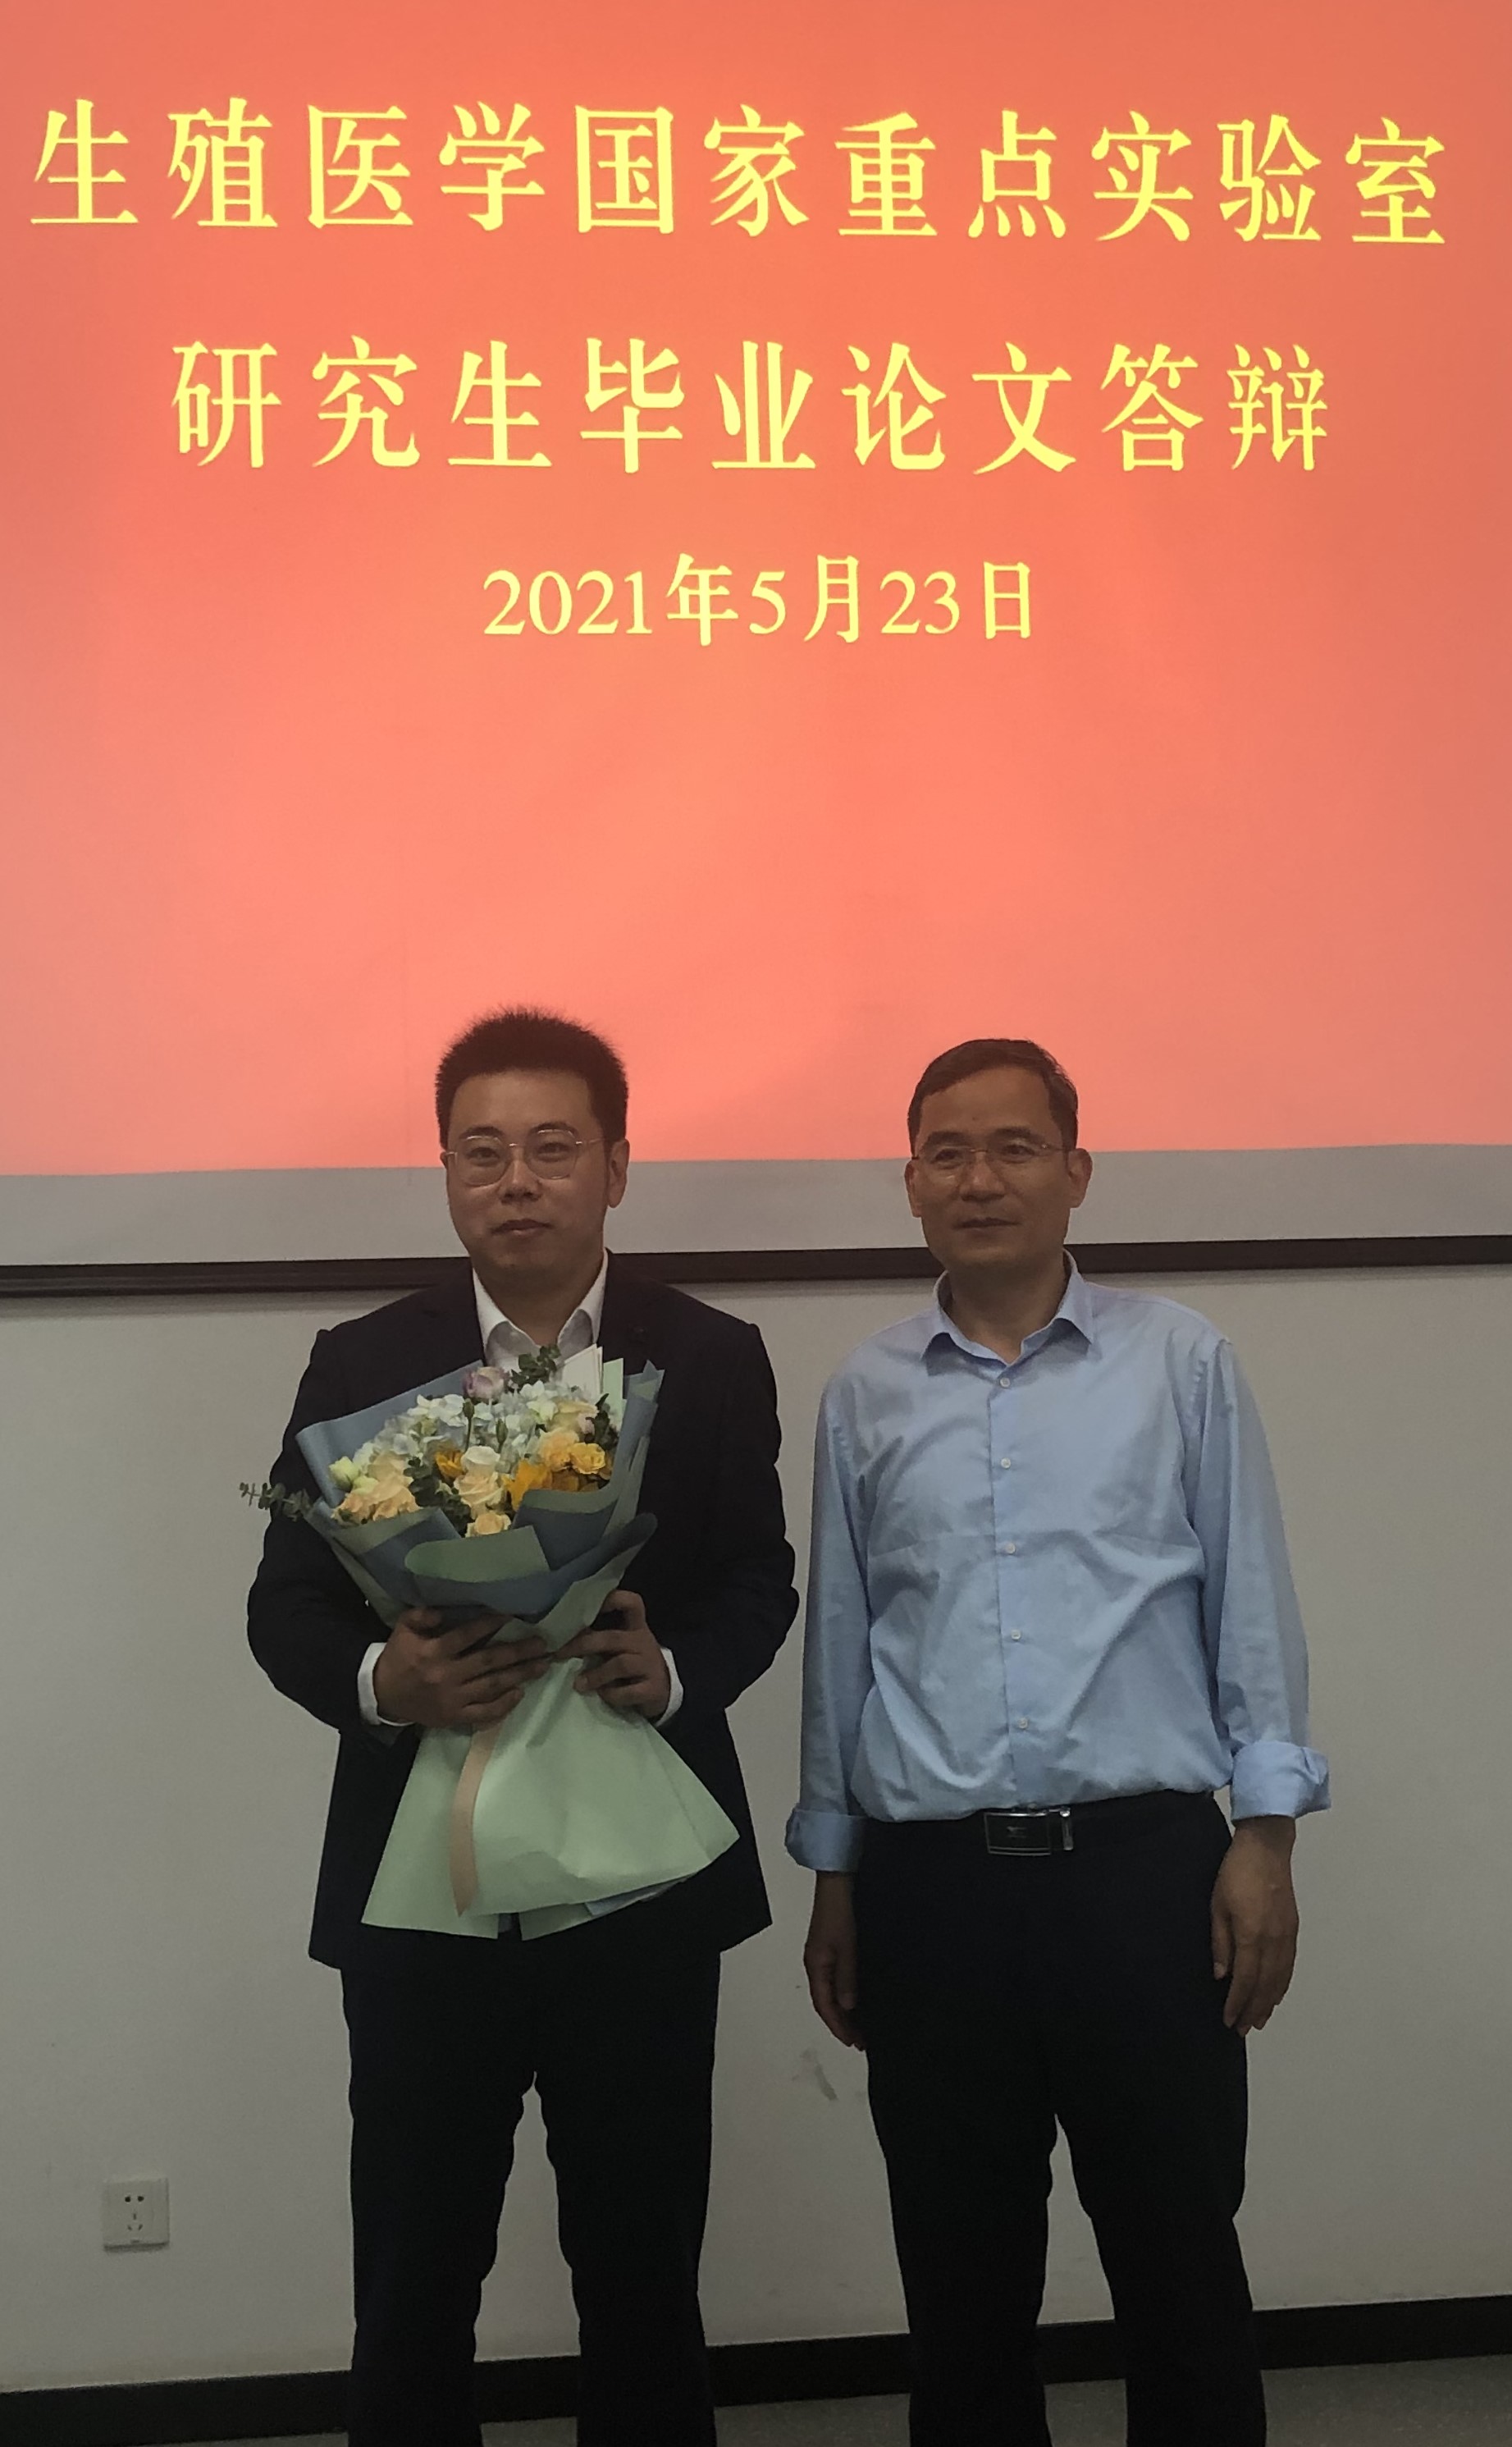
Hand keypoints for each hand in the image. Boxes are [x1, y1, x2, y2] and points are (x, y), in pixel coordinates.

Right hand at [372, 1607, 549, 1731]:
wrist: (383, 1696)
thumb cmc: (398, 1658)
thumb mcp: (403, 1629)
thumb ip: (421, 1615)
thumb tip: (443, 1610)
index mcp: (434, 1652)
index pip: (467, 1635)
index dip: (491, 1624)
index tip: (513, 1615)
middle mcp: (447, 1675)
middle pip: (488, 1662)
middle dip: (518, 1652)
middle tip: (542, 1644)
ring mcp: (453, 1699)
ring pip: (492, 1687)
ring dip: (519, 1676)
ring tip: (541, 1665)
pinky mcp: (455, 1717)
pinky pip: (484, 1713)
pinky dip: (503, 1706)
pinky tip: (520, 1694)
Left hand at [560, 1590, 670, 1717]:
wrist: (664, 1690)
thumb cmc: (634, 1663)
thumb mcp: (622, 1647)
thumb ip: (601, 1639)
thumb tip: (563, 1637)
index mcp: (636, 1628)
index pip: (632, 1603)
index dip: (613, 1599)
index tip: (588, 1606)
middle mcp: (643, 1643)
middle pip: (612, 1638)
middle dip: (583, 1645)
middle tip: (560, 1654)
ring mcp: (649, 1666)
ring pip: (620, 1664)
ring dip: (595, 1674)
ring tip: (578, 1684)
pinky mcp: (652, 1689)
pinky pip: (628, 1692)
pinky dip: (611, 1695)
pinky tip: (602, 1696)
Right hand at [803, 1872, 863, 2050]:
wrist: (836, 1884)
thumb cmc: (840, 1915)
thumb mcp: (846, 1948)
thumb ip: (846, 1978)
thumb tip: (847, 2008)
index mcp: (815, 1967)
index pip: (824, 2005)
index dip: (837, 2026)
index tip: (853, 2043)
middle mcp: (815, 1965)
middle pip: (825, 2002)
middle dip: (841, 2023)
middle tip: (860, 2041)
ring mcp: (821, 1957)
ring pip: (830, 1993)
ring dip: (843, 2011)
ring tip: (860, 2027)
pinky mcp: (830, 1949)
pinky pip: (835, 1981)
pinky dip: (844, 1996)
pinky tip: (856, 1999)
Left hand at [1211, 1816, 1299, 2035]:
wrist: (1267, 1848)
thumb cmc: (1235, 1873)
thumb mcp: (1217, 1906)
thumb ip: (1220, 1943)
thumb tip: (1221, 1975)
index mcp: (1252, 1936)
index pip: (1245, 1980)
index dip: (1237, 2003)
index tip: (1229, 2020)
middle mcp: (1273, 1941)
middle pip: (1265, 1985)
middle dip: (1253, 2009)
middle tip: (1243, 2029)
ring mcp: (1286, 1935)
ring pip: (1280, 1979)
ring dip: (1269, 2002)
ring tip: (1259, 2020)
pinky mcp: (1293, 1929)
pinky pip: (1289, 1965)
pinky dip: (1283, 1984)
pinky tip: (1276, 1994)